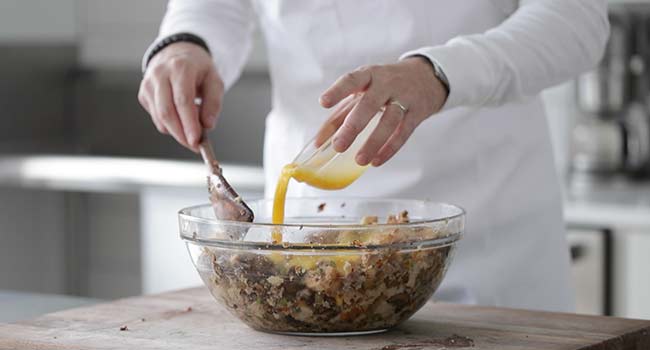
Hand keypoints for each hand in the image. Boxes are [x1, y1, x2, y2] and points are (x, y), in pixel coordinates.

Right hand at [138, 42, 223, 151]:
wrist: (177, 53)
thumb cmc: (198, 68)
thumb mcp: (215, 80)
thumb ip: (214, 103)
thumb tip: (208, 125)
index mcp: (180, 68)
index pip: (182, 100)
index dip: (189, 123)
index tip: (195, 141)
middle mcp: (160, 74)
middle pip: (167, 112)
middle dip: (181, 134)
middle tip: (194, 146)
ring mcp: (148, 84)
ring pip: (159, 117)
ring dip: (176, 132)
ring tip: (191, 132)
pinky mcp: (143, 94)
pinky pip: (156, 117)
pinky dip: (169, 125)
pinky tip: (181, 120)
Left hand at [317, 57, 447, 166]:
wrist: (426, 77)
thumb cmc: (385, 86)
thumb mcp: (362, 92)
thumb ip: (340, 115)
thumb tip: (319, 142)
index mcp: (369, 75)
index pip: (352, 79)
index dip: (338, 90)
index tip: (323, 103)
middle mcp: (387, 84)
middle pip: (370, 104)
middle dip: (354, 125)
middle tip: (339, 146)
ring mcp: (404, 98)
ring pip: (389, 121)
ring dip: (374, 142)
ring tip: (359, 160)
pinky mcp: (417, 113)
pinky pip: (403, 133)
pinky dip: (390, 148)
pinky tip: (377, 161)